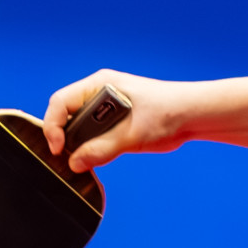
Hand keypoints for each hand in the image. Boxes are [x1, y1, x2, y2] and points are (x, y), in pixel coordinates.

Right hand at [43, 69, 193, 172]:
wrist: (194, 114)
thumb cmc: (167, 113)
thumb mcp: (131, 135)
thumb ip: (101, 150)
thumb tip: (74, 163)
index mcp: (100, 84)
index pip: (60, 102)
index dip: (53, 126)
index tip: (59, 149)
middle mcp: (99, 92)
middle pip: (67, 115)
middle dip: (66, 137)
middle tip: (70, 160)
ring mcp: (107, 106)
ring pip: (80, 126)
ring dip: (79, 144)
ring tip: (85, 161)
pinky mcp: (115, 120)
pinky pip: (93, 133)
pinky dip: (92, 146)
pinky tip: (99, 157)